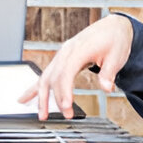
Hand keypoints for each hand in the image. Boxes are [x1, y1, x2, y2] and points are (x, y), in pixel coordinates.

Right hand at [17, 15, 132, 120]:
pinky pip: (46, 75)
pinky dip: (35, 88)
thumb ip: (109, 72)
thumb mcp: (117, 55)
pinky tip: (25, 98)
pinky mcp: (61, 60)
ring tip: (41, 115)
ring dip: (42, 97)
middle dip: (57, 98)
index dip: (64, 91)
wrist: (111, 27)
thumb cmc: (114, 39)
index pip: (66, 72)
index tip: (66, 107)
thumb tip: (107, 88)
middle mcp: (66, 52)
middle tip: (66, 114)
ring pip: (46, 77)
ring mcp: (61, 56)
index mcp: (78, 49)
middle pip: (54, 77)